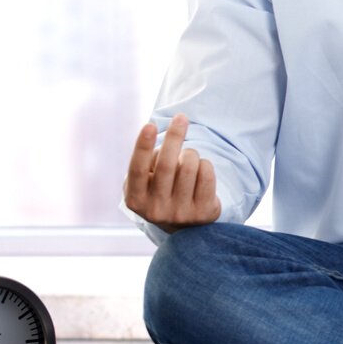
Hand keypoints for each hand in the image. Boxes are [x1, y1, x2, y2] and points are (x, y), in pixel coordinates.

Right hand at [123, 115, 221, 229]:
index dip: (143, 146)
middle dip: (174, 136)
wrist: (183, 225)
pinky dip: (204, 164)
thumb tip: (168, 140)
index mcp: (135, 200)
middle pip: (166, 165)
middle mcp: (156, 210)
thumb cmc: (159, 191)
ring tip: (188, 158)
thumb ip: (147, 162)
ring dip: (190, 154)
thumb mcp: (144, 181)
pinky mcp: (204, 213)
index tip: (150, 124)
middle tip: (181, 118)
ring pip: (189, 166)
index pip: (137, 170)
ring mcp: (181, 214)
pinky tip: (200, 170)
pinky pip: (207, 174)